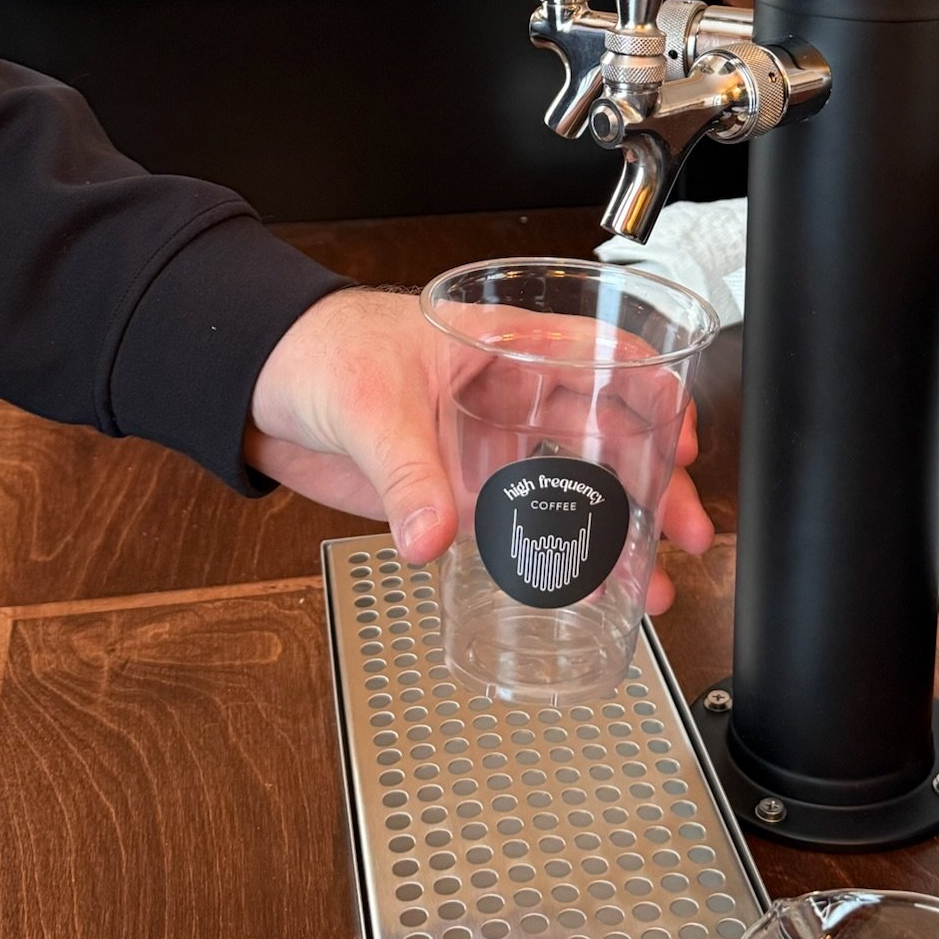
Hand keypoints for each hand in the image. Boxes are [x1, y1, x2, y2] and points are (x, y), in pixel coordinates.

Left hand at [246, 287, 713, 612]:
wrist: (255, 384)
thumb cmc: (317, 348)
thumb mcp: (370, 402)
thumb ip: (405, 472)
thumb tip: (433, 535)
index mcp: (505, 346)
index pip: (604, 359)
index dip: (655, 398)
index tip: (684, 447)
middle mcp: (509, 395)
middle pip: (606, 435)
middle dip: (654, 485)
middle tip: (684, 535)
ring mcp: (485, 445)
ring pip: (570, 488)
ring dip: (612, 534)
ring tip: (643, 585)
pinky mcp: (455, 491)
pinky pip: (517, 526)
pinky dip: (550, 558)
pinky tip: (575, 592)